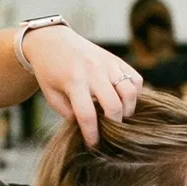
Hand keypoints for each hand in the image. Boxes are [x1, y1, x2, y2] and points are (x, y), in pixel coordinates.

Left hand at [21, 26, 141, 146]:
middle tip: (109, 131)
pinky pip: (136, 79)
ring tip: (119, 116)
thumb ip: (68, 113)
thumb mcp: (51, 95)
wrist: (52, 41)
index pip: (87, 115)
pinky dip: (134, 94)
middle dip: (114, 125)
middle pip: (114, 106)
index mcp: (74, 82)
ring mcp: (108, 64)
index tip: (93, 145)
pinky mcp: (117, 60)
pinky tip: (123, 99)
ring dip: (128, 110)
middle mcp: (93, 71)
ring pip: (130, 92)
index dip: (92, 135)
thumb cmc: (50, 72)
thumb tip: (89, 127)